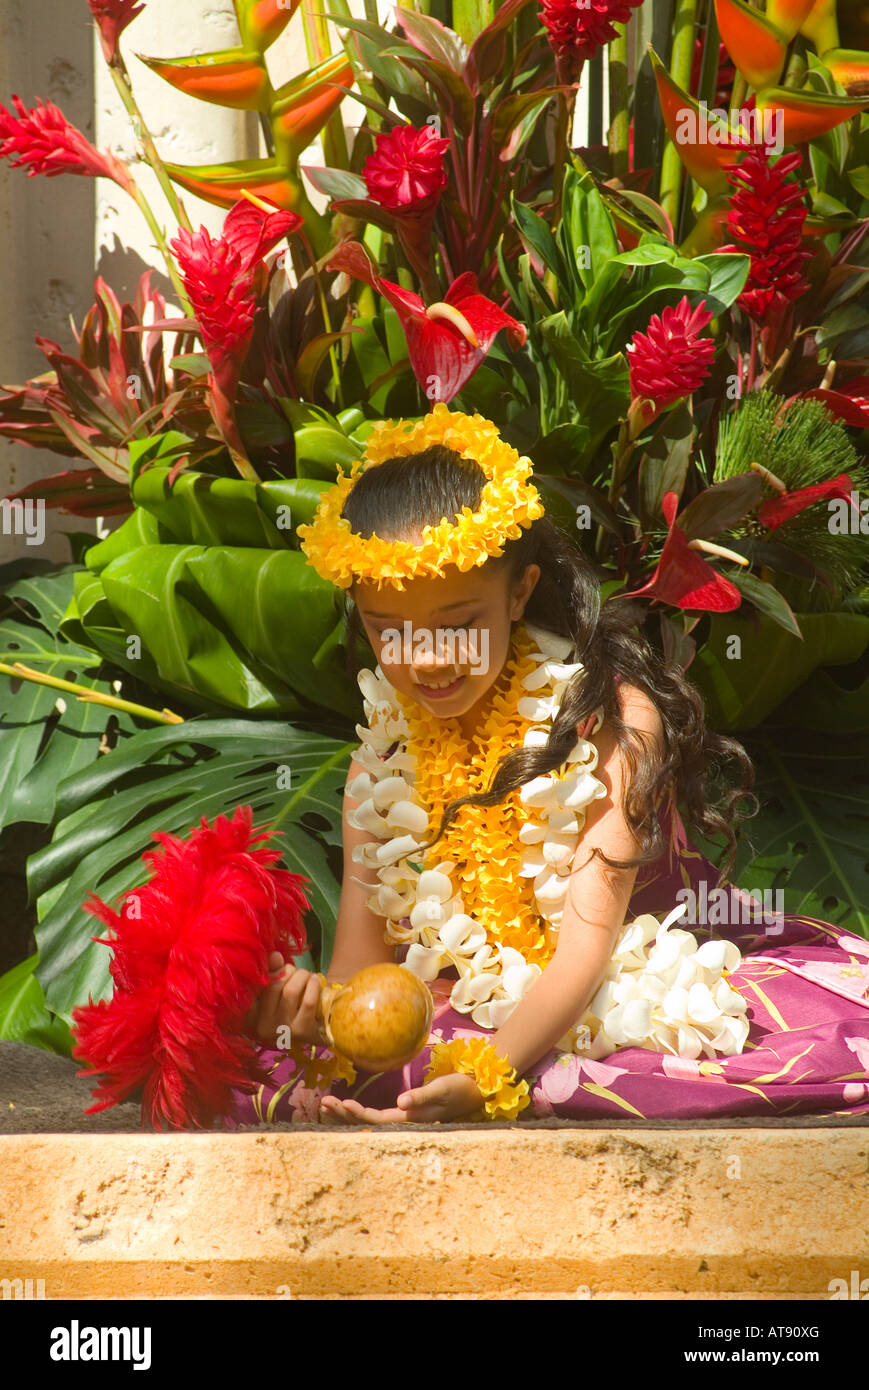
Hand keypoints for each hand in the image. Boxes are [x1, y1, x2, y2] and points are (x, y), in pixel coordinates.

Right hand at [246, 952, 326, 1048]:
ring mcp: (282, 1030)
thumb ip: (273, 973)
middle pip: (274, 986)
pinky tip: (315, 981)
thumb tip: (275, 955)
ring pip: (290, 992)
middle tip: (298, 972)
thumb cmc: (291, 1010)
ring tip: (308, 975)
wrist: (315, 1034)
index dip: (268, 970)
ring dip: (302, 976)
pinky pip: (307, 1002)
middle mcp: (263, 1025)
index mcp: (251, 1015)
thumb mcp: (277, 993)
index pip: (253, 986)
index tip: (279, 964)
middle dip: (288, 971)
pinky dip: (313, 986)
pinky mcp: (302, 1031)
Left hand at [319, 1071, 483, 1124]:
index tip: (342, 1103)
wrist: (475, 1091)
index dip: (358, 1114)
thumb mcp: (442, 1089)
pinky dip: (358, 1112)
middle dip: (344, 1115)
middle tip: (324, 1104)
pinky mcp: (405, 1112)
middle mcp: (404, 1121)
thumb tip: (401, 1102)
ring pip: (369, 1121)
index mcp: (410, 1118)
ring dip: (348, 1115)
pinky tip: (347, 1107)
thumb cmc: (459, 1088)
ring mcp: (404, 1118)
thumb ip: (422, 1096)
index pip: (377, 1120)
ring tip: (327, 1106)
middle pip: (368, 1123)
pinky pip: (375, 1117)